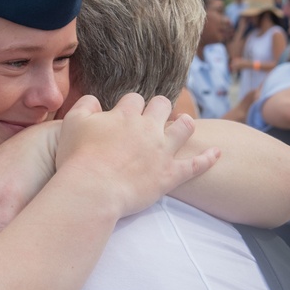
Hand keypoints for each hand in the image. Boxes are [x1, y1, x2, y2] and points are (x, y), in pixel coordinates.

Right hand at [54, 93, 219, 219]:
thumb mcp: (72, 124)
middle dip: (160, 108)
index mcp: (125, 115)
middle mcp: (148, 128)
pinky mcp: (169, 175)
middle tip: (157, 115)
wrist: (92, 189)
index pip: (134, 99)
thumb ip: (85, 106)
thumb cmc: (77, 159)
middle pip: (162, 106)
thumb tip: (95, 101)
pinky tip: (217, 153)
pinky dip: (208, 158)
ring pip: (183, 128)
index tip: (127, 114)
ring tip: (185, 124)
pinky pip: (195, 165)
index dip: (131, 106)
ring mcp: (162, 151)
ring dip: (185, 124)